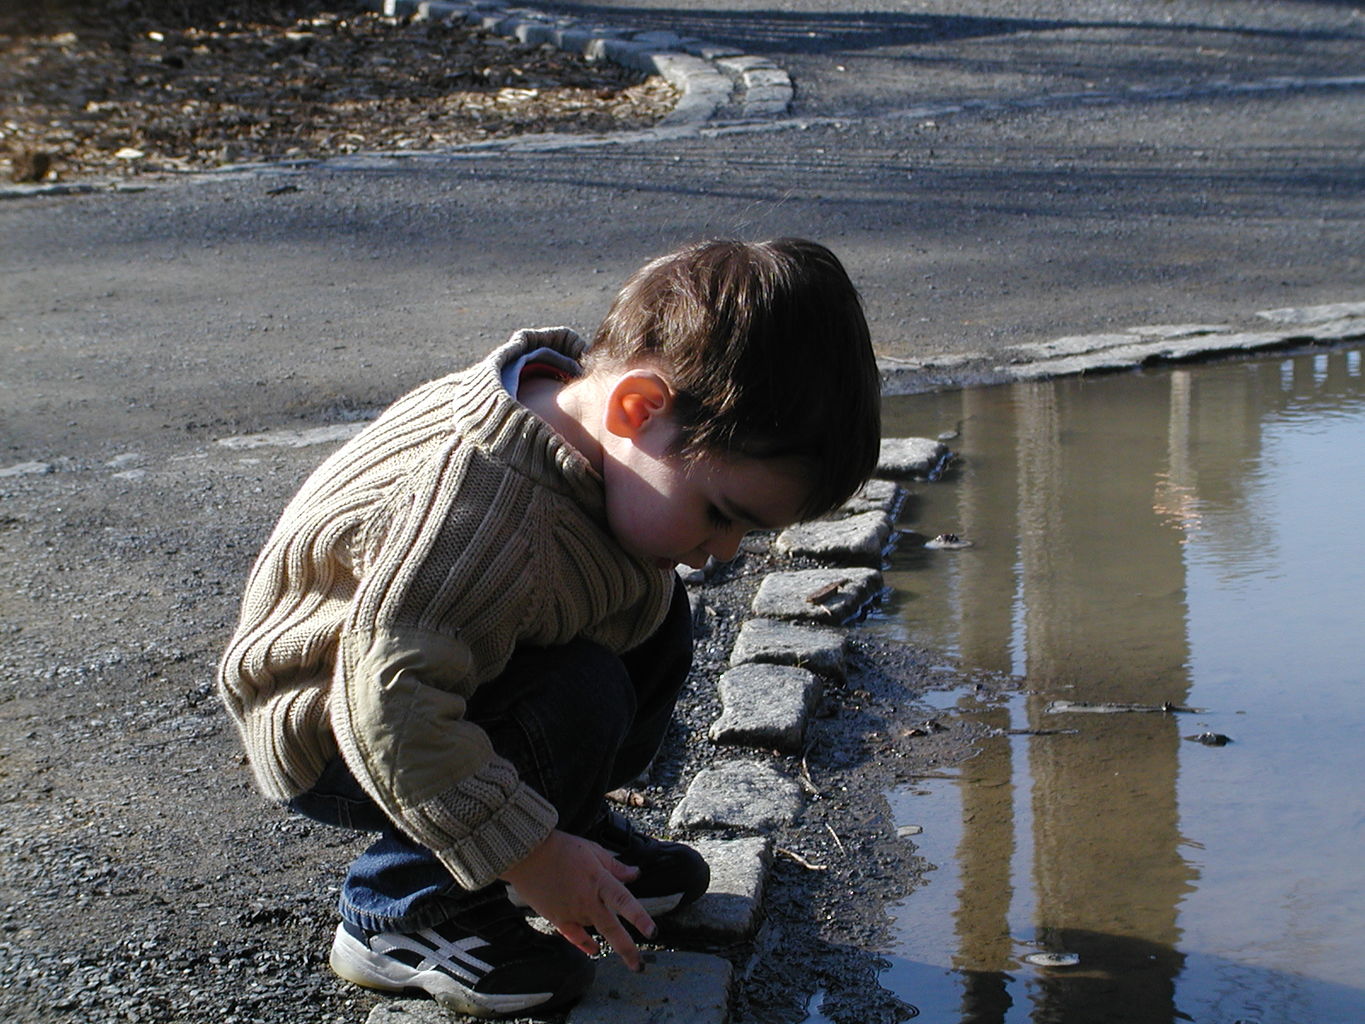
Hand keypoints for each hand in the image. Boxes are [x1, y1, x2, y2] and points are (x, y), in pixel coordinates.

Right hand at [499, 829, 655, 970]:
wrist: (527, 854)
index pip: (624, 902)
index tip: (651, 932)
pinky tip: (593, 951)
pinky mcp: (556, 918)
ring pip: (594, 927)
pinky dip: (584, 944)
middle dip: (627, 949)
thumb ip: (615, 866)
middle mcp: (587, 900)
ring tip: (603, 918)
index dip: (639, 918)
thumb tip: (634, 873)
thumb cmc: (560, 848)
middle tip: (639, 966)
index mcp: (599, 881)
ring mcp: (571, 912)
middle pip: (611, 929)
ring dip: (602, 927)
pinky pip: (573, 936)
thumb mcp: (592, 850)